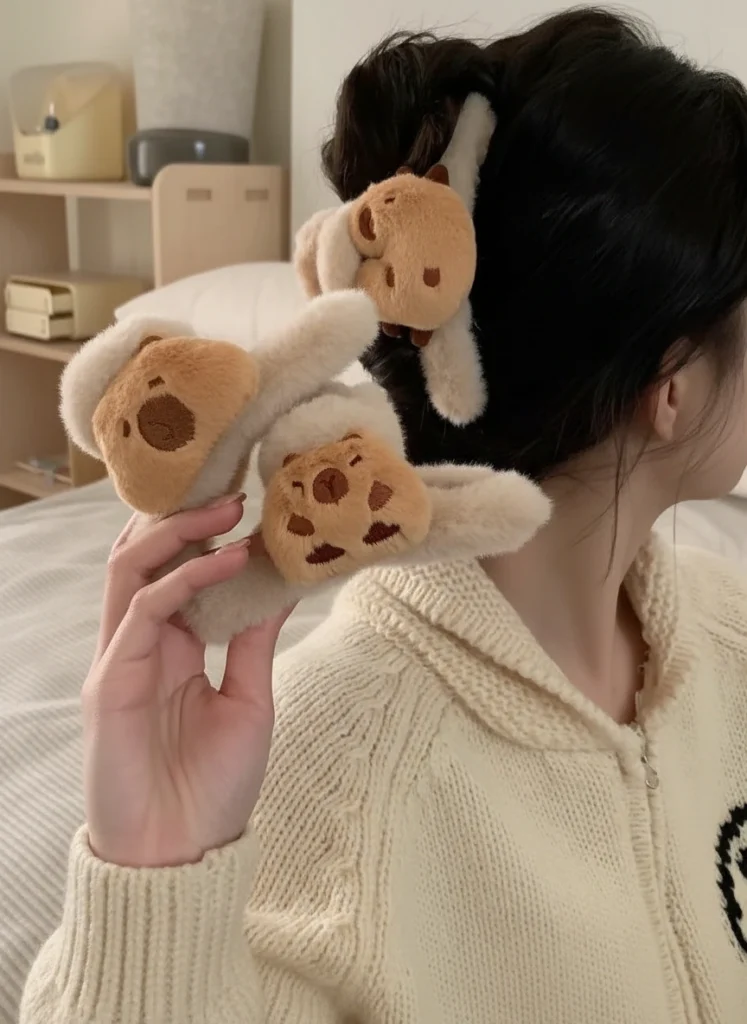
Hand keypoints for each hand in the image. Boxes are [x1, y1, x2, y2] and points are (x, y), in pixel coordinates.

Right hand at [82, 495, 290, 867]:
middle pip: (144, 558)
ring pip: (130, 570)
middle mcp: (140, 644)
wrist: (183, 856)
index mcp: (172, 647)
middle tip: (236, 487)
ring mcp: (119, 660)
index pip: (175, 569)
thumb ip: (254, 640)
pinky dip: (183, 580)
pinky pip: (141, 612)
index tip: (251, 501)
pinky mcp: (108, 683)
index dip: (203, 532)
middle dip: (184, 517)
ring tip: (230, 507)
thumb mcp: (249, 699)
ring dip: (177, 532)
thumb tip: (282, 583)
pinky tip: (227, 561)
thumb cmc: (214, 786)